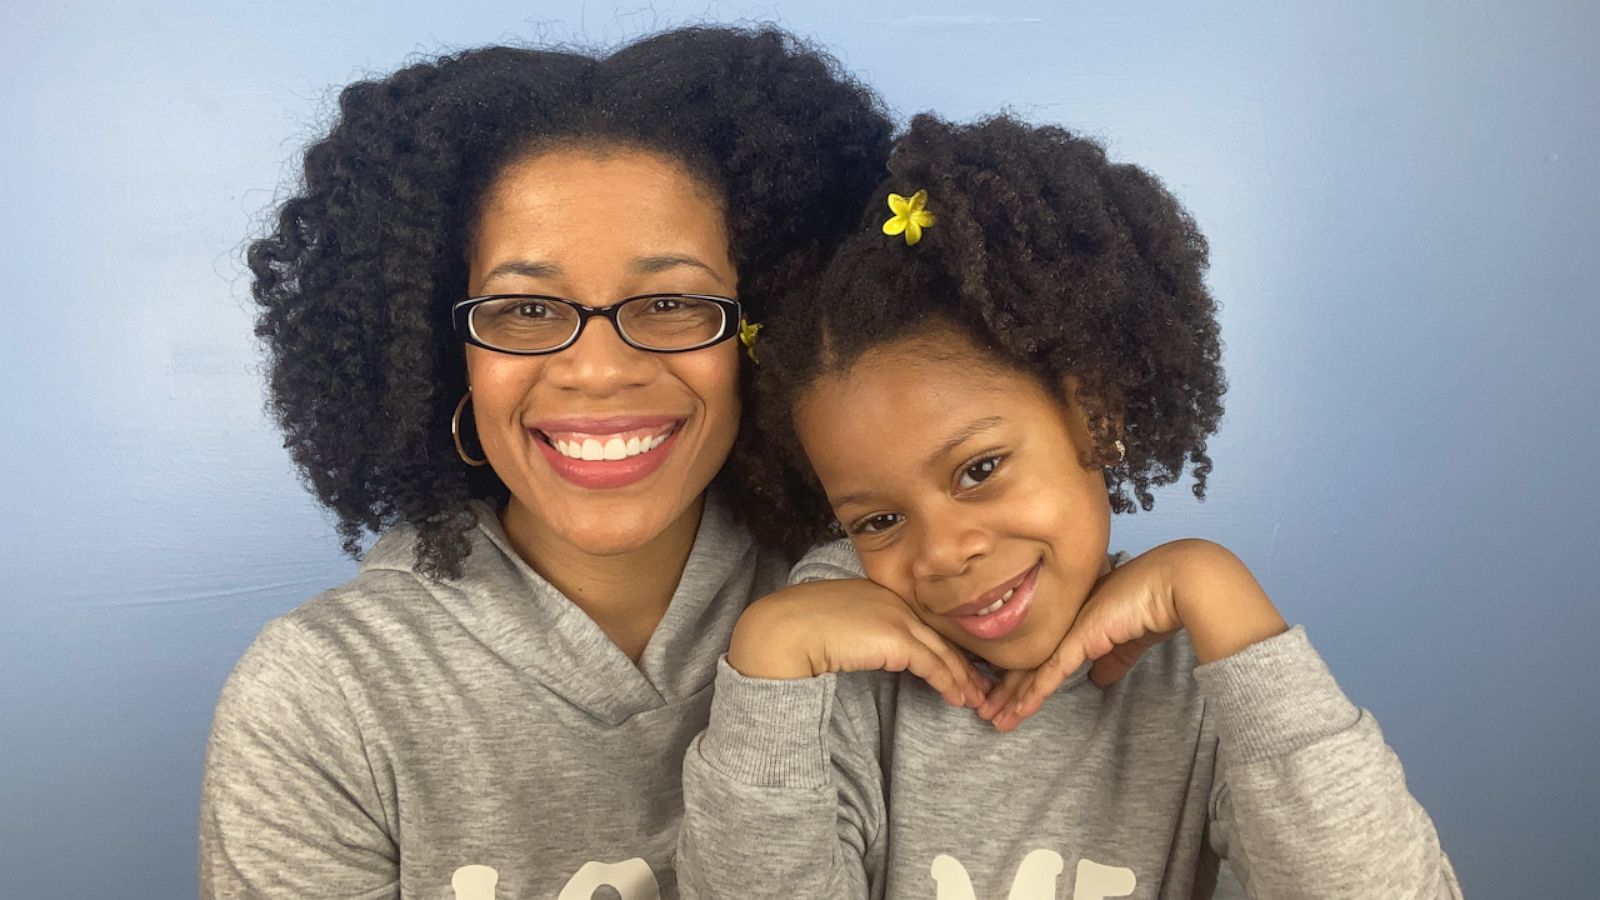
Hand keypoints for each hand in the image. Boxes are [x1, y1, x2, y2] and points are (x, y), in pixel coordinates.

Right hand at [728, 579, 990, 708]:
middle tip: (981, 684)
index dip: (943, 645)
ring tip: (976, 699)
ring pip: (943, 650)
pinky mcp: (897, 639)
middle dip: (963, 662)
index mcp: (879, 592)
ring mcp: (897, 617)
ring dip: (963, 678)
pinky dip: (949, 683)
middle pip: (939, 634)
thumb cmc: (798, 629)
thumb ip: (859, 630)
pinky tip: (957, 698)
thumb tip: (864, 647)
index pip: (922, 621)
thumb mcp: (836, 623)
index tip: (958, 665)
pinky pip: (933, 665)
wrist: (785, 631)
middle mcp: (894, 600)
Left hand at [979, 540, 1286, 731]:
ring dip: (1010, 698)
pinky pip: (1049, 672)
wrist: (1174, 584)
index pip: (1039, 652)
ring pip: (1030, 669)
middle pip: (1025, 660)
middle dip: (1004, 690)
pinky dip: (1032, 695)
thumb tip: (1100, 679)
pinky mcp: (1078, 638)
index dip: (1020, 676)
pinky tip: (1016, 711)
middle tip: (984, 712)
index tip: (1004, 697)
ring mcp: (1068, 628)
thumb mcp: (1129, 640)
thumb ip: (1113, 659)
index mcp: (1073, 618)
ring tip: (992, 719)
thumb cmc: (1157, 605)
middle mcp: (1063, 621)